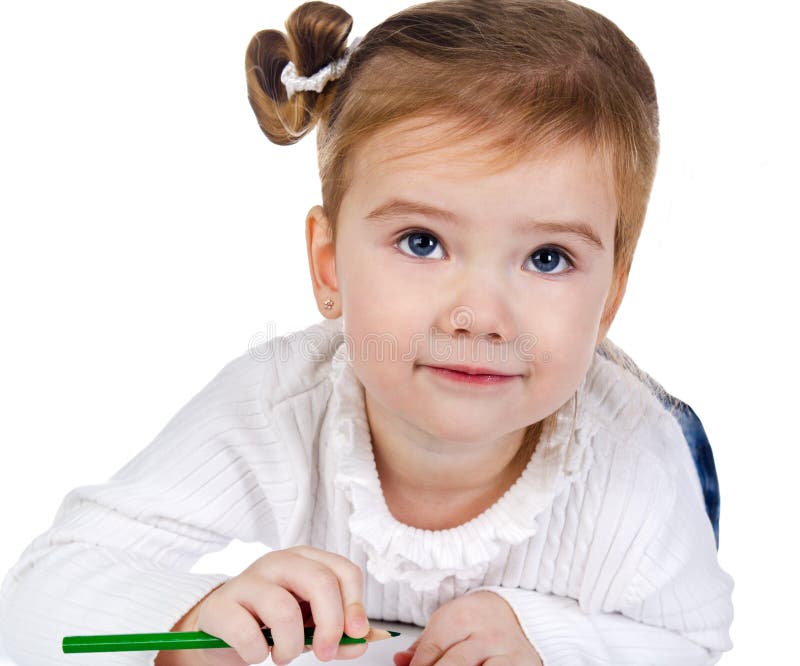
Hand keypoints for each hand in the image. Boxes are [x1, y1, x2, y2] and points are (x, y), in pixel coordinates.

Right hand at [184, 546, 370, 664]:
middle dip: (331, 625)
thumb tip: (363, 642)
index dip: (355, 605)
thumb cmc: (270, 621)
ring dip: (290, 645)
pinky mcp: (221, 605)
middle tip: (326, 653)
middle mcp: (279, 562)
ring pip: (284, 609)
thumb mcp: (310, 625)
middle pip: (320, 582)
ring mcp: (248, 580)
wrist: (221, 628)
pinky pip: (247, 633)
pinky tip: (257, 653)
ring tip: (284, 654)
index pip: (344, 571)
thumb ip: (338, 633)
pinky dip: (258, 653)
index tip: (356, 634)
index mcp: (305, 560)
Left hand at [393, 591, 542, 665]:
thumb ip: (423, 646)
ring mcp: (504, 649)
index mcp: (460, 616)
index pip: (432, 649)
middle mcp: (483, 632)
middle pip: (454, 663)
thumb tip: (400, 660)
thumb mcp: (446, 624)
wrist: (514, 613)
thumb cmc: (475, 621)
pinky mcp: (522, 663)